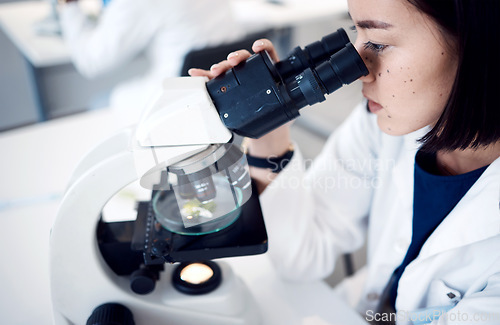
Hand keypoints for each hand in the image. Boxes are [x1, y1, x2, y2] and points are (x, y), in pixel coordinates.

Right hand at [189, 39, 292, 192]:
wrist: (270, 132)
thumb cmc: (282, 117)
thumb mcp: (288, 108)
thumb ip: (288, 101)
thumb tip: (289, 102)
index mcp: (271, 71)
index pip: (268, 52)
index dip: (263, 46)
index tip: (257, 48)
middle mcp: (253, 72)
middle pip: (244, 58)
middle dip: (236, 58)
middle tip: (232, 62)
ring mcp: (239, 80)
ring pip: (228, 68)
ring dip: (220, 67)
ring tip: (214, 71)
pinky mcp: (228, 90)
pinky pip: (215, 81)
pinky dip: (204, 76)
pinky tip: (196, 73)